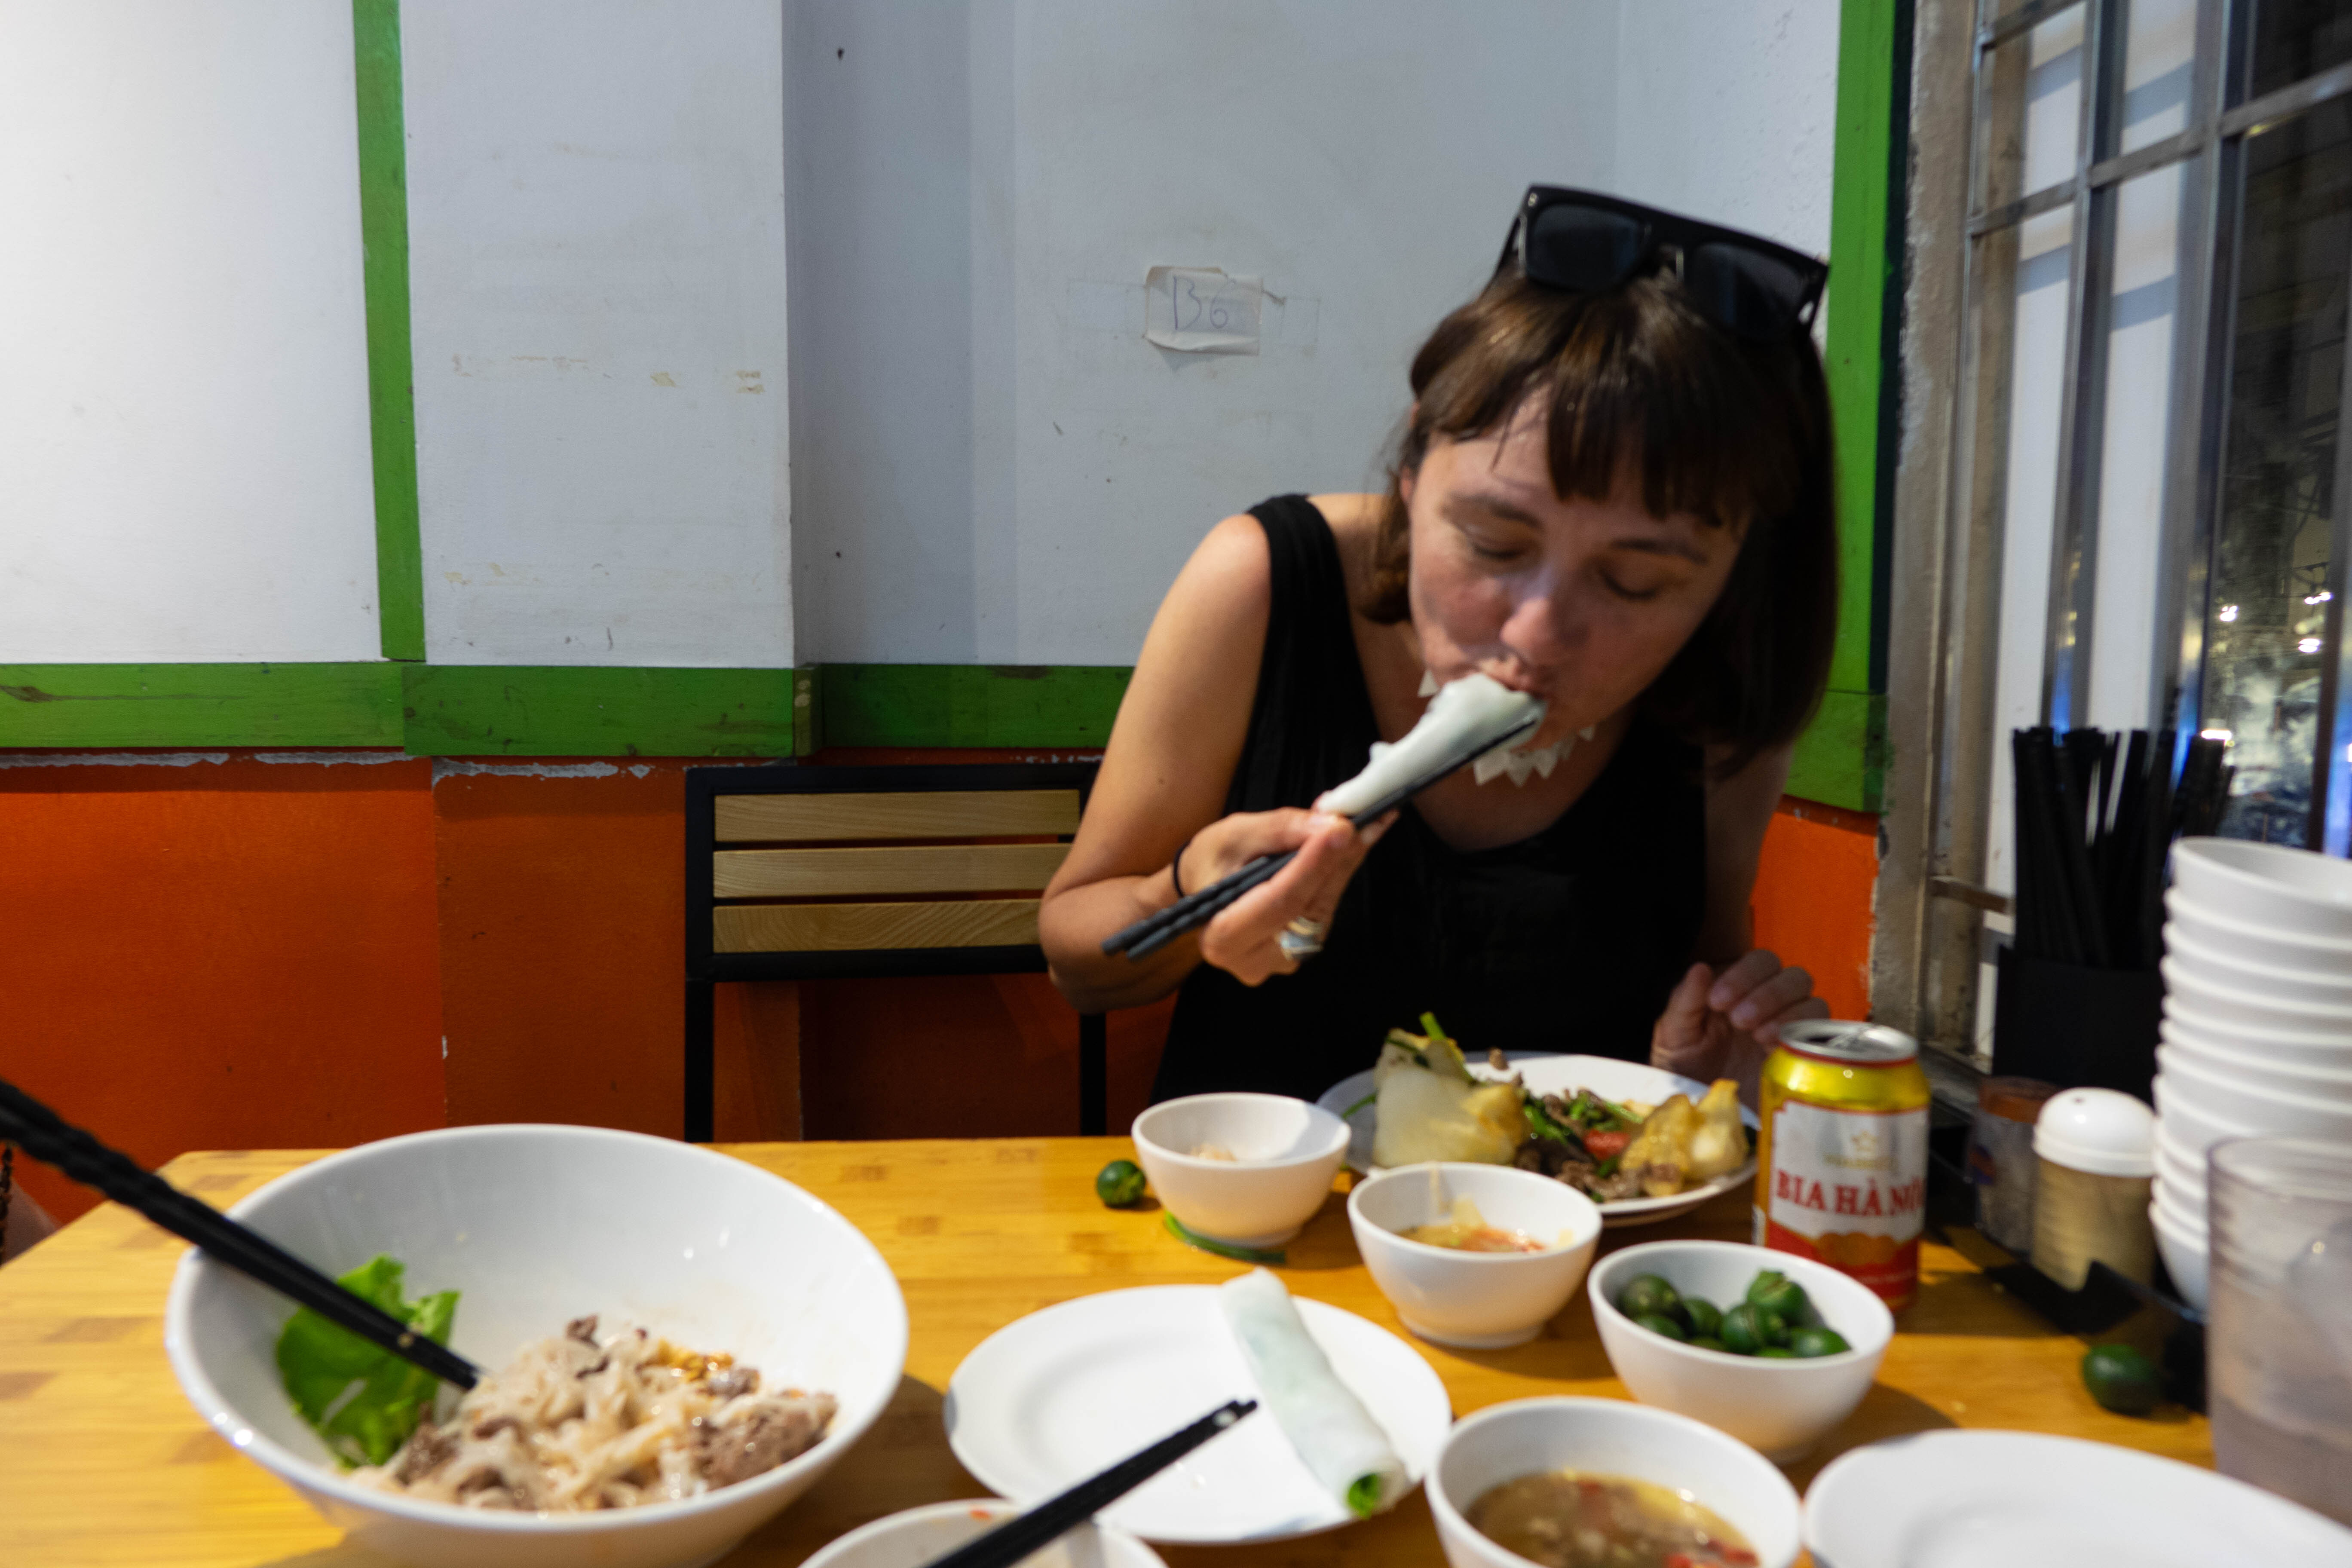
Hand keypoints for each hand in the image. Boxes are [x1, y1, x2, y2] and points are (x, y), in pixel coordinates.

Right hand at [1185, 807, 1395, 985]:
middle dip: (1340, 857)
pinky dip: (1339, 872)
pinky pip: (1326, 906)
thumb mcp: (1234, 835)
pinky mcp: (1302, 947)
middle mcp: (1255, 960)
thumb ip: (1280, 830)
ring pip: (1324, 905)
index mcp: (1224, 938)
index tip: (1341, 828)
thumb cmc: (1209, 862)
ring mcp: (1282, 958)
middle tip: (1370, 818)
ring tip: (1371, 823)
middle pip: (1308, 904)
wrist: (1201, 888)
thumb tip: (1329, 824)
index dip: (1313, 864)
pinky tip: (1354, 843)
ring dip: (1347, 862)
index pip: (1279, 902)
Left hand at [1649, 950, 1829, 1100]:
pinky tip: (1773, 1046)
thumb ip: (1686, 999)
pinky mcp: (1804, 1060)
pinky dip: (1802, 1034)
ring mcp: (1791, 1032)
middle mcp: (1772, 1006)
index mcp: (1742, 991)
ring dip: (1786, 1012)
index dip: (1745, 973)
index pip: (1762, 961)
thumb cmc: (1682, 1068)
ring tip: (1756, 1034)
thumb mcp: (1674, 1033)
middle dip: (1768, 992)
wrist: (1696, 1114)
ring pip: (1814, 1002)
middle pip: (1796, 977)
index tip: (1717, 1000)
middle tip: (1739, 1019)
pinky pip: (1822, 1037)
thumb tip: (1701, 967)